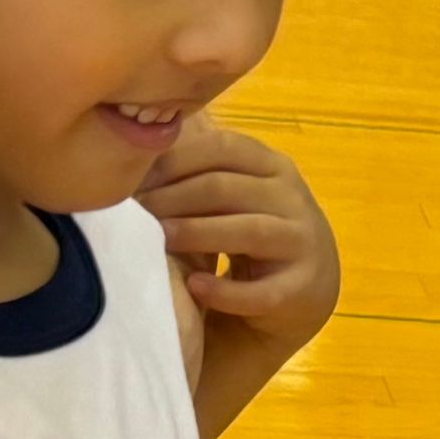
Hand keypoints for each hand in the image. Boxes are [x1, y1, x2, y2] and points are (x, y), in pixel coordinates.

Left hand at [141, 116, 340, 353]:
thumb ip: (201, 173)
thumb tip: (133, 149)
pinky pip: (262, 291)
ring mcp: (301, 241)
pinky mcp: (302, 286)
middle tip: (134, 214)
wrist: (306, 285)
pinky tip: (195, 287)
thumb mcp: (236, 194)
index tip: (133, 178)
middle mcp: (291, 196)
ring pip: (250, 230)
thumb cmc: (252, 230)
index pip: (222, 147)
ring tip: (160, 240)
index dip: (175, 159)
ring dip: (199, 233)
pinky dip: (226, 290)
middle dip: (174, 198)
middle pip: (226, 187)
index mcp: (272, 165)